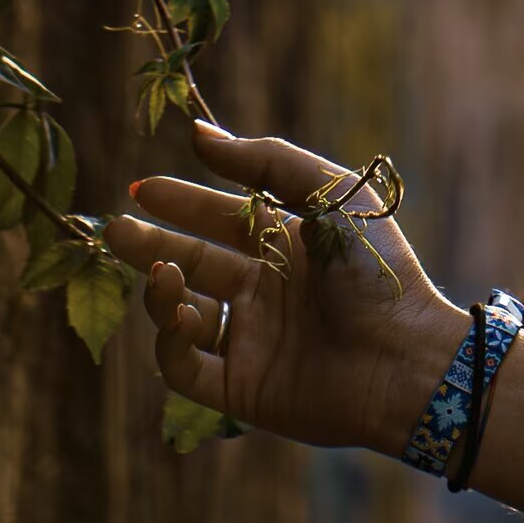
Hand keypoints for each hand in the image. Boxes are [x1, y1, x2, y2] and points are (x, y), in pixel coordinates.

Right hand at [106, 120, 471, 454]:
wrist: (406, 357)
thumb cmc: (378, 273)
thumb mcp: (330, 196)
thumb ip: (266, 161)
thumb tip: (197, 133)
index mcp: (291, 248)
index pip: (222, 221)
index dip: (182, 204)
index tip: (142, 189)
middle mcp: (269, 293)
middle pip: (194, 264)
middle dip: (152, 246)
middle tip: (117, 230)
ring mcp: (255, 341)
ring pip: (182, 315)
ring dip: (162, 291)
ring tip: (165, 273)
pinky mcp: (244, 389)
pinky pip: (186, 367)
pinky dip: (171, 341)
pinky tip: (181, 313)